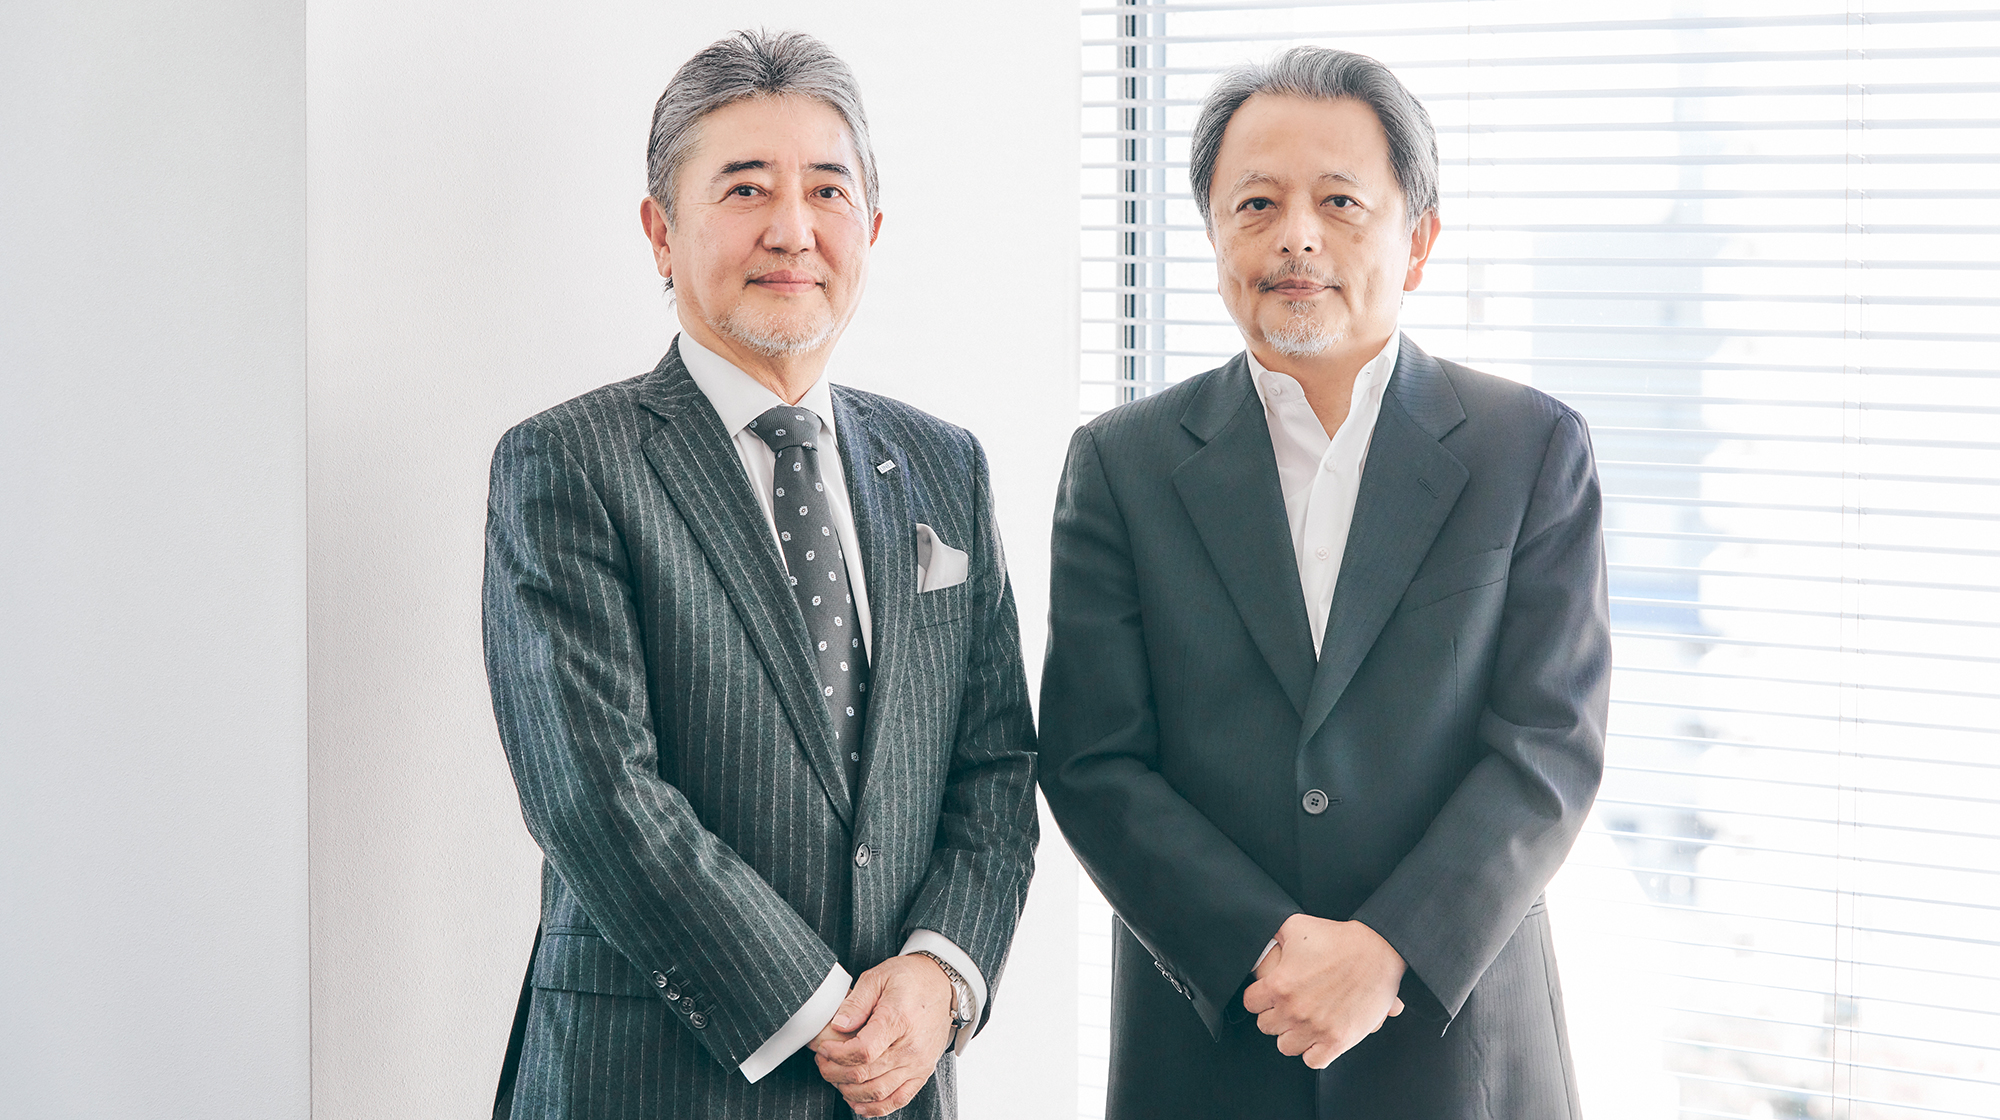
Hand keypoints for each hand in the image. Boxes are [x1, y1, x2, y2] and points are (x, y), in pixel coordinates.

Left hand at [809, 953, 955, 1116]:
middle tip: (822, 1061)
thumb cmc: (910, 979)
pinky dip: (875, 1107)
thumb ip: (856, 1002)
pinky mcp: (922, 1073)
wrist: (941, 984)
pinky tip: (858, 1102)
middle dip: (835, 1072)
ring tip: (836, 1077)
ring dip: (849, 1090)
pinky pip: (898, 1100)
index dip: (836, 1055)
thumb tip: (838, 1025)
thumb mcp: (878, 977)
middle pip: (865, 1074)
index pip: (862, 1051)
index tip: (823, 1048)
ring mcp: (918, 1063)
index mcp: (899, 1020)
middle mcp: (911, 1047)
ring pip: (878, 1092)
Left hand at [1242, 913, 1405, 1068]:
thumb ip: (1272, 933)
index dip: (1259, 998)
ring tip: (1302, 1023)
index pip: (1251, 1004)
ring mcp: (1316, 1028)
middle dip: (1275, 1016)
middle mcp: (1294, 1010)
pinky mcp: (1338, 1040)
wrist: (1377, 950)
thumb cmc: (1336, 937)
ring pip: (1287, 1046)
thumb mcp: (1296, 926)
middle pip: (1267, 1027)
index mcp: (1279, 985)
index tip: (1268, 995)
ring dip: (1293, 1035)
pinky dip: (1314, 1052)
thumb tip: (1259, 933)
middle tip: (1289, 1006)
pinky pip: (1314, 1061)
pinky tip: (1318, 1037)